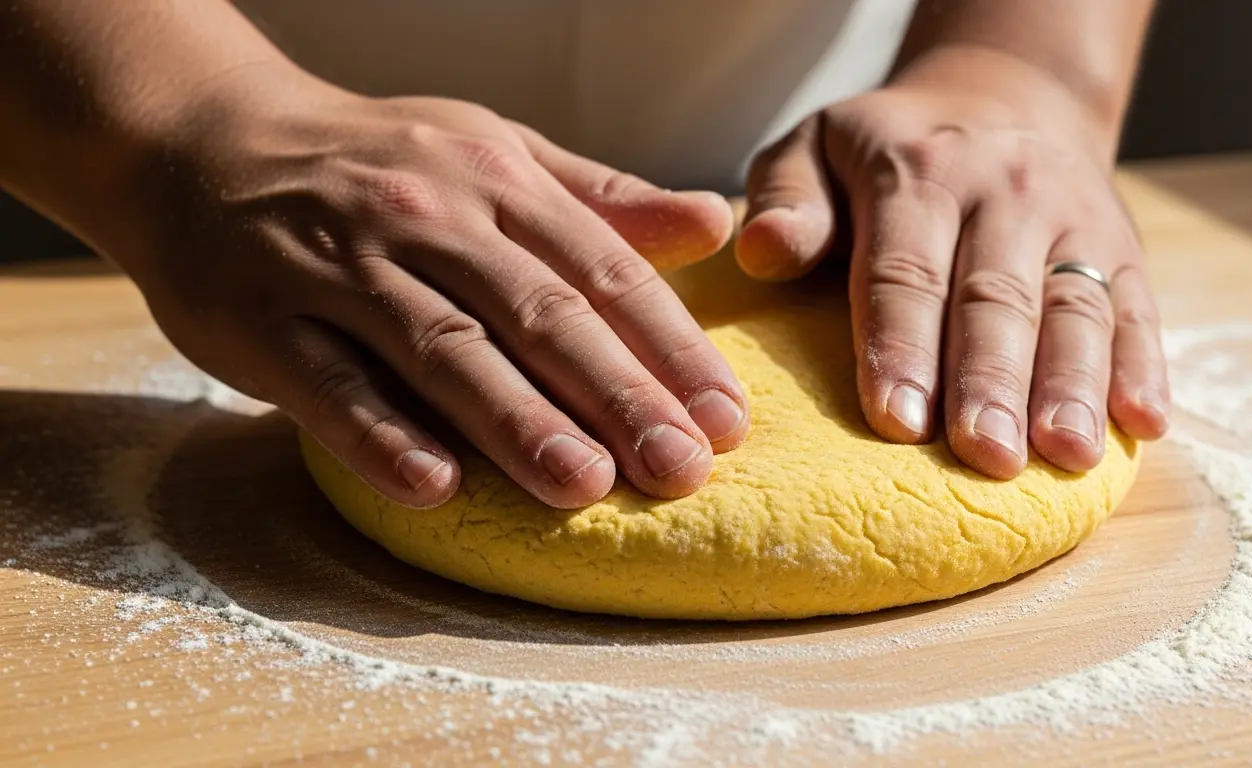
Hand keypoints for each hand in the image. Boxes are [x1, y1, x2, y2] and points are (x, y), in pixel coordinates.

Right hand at [122, 77, 746, 508]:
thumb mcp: (492, 152)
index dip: (670, 347)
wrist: (203, 139)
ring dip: (515, 419)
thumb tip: (713, 222)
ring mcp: (342, 267)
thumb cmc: (374, 161)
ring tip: (583, 485)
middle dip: (618, 395)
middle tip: (682, 469)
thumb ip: (600, 198)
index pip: (603, 271)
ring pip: (443, 348)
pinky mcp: (263, 319)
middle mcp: (429, 219)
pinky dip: (380, 434)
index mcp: (496, 182)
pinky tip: (434, 486)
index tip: (726, 419)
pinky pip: (329, 382)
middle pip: (539, 314)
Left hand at [737, 49, 1168, 477]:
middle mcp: (1005, 192)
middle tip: (986, 457)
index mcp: (917, 173)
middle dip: (991, 383)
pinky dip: (1144, 367)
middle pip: (996, 300)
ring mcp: (1073, 221)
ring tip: (1068, 456)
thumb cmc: (886, 151)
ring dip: (1073, 386)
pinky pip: (1138, 308)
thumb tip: (760, 252)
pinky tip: (1145, 424)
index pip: (906, 271)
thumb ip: (785, 200)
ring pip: (1074, 308)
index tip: (896, 421)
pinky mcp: (1122, 248)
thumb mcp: (814, 149)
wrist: (1001, 98)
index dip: (901, 348)